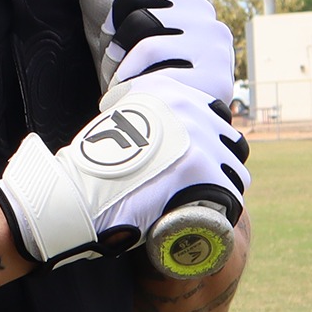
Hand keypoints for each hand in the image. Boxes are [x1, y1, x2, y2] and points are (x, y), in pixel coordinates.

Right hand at [0, 71, 249, 269]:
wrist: (77, 192)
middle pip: (230, 141)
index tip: (191, 165)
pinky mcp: (199, 165)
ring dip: (221, 189)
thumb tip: (169, 141)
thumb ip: (150, 122)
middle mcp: (185, 104)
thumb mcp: (121, 123)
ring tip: (200, 208)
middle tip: (197, 190)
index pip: (214, 115)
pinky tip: (206, 221)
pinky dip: (222, 213)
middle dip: (219, 166)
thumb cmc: (91, 169)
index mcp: (167, 89)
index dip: (207, 143)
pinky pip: (230, 196)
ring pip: (234, 170)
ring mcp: (195, 134)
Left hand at [74, 0, 234, 104]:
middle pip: (139, 19)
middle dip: (117, 48)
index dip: (113, 22)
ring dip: (123, 72)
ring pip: (147, 43)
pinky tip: (145, 100)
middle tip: (120, 71)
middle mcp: (212, 25)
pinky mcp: (217, 80)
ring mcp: (218, 52)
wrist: (158, 131)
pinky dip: (139, 88)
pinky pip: (160, 71)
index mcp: (192, 7)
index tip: (114, 42)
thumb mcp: (115, 37)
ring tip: (128, 88)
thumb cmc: (136, 80)